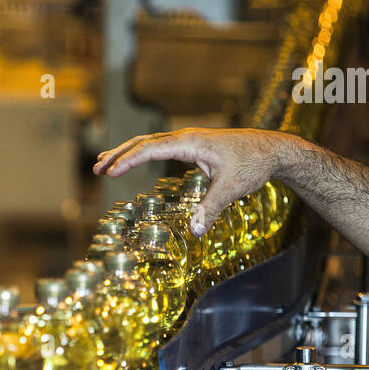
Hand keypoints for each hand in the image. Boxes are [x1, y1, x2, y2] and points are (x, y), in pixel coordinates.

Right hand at [92, 128, 299, 236]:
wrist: (272, 150)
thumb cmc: (253, 165)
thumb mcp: (231, 188)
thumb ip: (211, 208)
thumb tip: (194, 232)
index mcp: (190, 142)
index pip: (150, 149)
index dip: (128, 160)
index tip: (110, 172)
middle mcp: (185, 138)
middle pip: (143, 142)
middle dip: (118, 154)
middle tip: (96, 168)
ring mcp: (188, 141)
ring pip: (149, 143)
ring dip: (126, 152)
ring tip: (104, 164)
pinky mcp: (192, 147)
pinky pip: (159, 147)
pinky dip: (141, 154)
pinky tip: (133, 161)